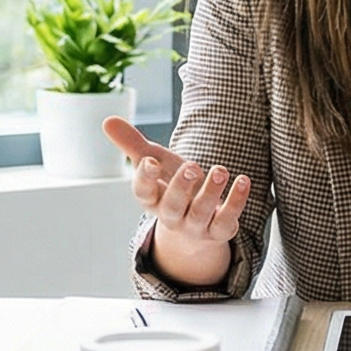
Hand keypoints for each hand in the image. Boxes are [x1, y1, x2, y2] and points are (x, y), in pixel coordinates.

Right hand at [105, 116, 251, 287]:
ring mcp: (195, 226)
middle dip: (181, 187)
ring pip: (200, 213)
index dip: (145, 178)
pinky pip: (226, 221)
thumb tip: (107, 120)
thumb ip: (132, 143)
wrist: (196, 220)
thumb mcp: (153, 163)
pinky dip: (236, 202)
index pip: (142, 193)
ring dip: (211, 192)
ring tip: (220, 170)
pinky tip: (243, 181)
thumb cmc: (171, 184)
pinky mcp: (219, 230)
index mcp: (152, 199)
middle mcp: (171, 215)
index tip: (150, 161)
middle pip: (172, 206)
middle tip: (192, 167)